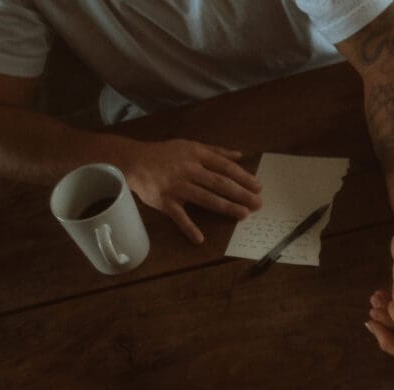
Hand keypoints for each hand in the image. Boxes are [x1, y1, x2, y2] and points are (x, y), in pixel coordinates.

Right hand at [123, 139, 261, 243]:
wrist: (134, 161)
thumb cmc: (165, 154)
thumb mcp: (190, 146)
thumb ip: (216, 151)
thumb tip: (240, 155)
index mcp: (196, 155)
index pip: (224, 167)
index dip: (243, 177)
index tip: (258, 186)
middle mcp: (188, 170)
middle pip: (219, 183)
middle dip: (240, 193)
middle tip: (258, 203)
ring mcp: (176, 187)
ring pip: (205, 198)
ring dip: (225, 207)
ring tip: (243, 214)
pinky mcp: (164, 202)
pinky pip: (179, 217)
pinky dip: (188, 228)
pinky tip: (200, 239)